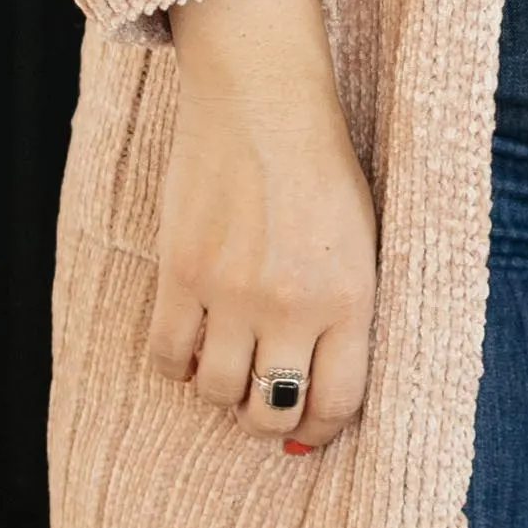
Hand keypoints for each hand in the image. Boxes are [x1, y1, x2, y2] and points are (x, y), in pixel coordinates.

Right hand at [150, 0, 376, 451]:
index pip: (336, 404)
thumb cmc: (322, 170)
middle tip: (263, 397)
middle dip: (269, 417)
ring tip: (227, 361)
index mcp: (350, 299)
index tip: (309, 427)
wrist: (264, 98)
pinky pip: (167, 355)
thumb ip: (345, 318)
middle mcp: (292, 305)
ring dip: (221, 389)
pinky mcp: (181, 271)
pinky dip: (176, 362)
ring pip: (216, 391)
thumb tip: (313, 403)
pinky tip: (190, 340)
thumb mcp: (359, 245)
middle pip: (272, 410)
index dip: (319, 429)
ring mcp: (232, 291)